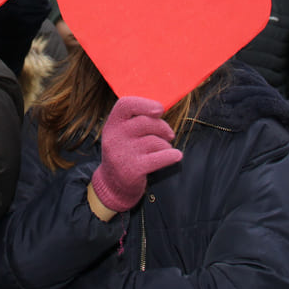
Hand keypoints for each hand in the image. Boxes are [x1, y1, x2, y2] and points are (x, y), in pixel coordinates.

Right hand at [90, 96, 182, 213]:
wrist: (113, 185)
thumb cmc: (124, 152)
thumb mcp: (122, 133)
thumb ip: (136, 120)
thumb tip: (160, 109)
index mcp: (112, 124)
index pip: (125, 105)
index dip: (145, 104)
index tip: (159, 110)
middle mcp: (115, 138)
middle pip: (146, 122)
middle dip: (163, 127)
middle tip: (169, 134)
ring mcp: (123, 154)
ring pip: (155, 141)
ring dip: (165, 145)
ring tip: (164, 149)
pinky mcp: (133, 170)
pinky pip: (160, 157)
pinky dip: (171, 155)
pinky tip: (176, 156)